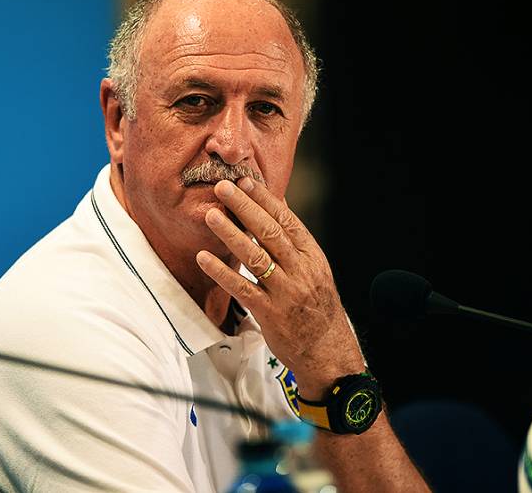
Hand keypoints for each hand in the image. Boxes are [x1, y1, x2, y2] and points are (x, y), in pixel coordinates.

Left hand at [195, 177, 366, 398]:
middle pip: (270, 233)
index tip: (246, 180)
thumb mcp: (314, 269)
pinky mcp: (270, 313)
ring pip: (255, 257)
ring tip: (210, 215)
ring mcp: (286, 292)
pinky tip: (204, 258)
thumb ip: (294, 241)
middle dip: (245, 207)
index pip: (287, 220)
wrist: (327, 350)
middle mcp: (301, 271)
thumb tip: (276, 205)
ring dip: (230, 234)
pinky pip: (242, 288)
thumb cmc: (317, 307)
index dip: (265, 199)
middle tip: (224, 188)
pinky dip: (222, 272)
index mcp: (312, 256)